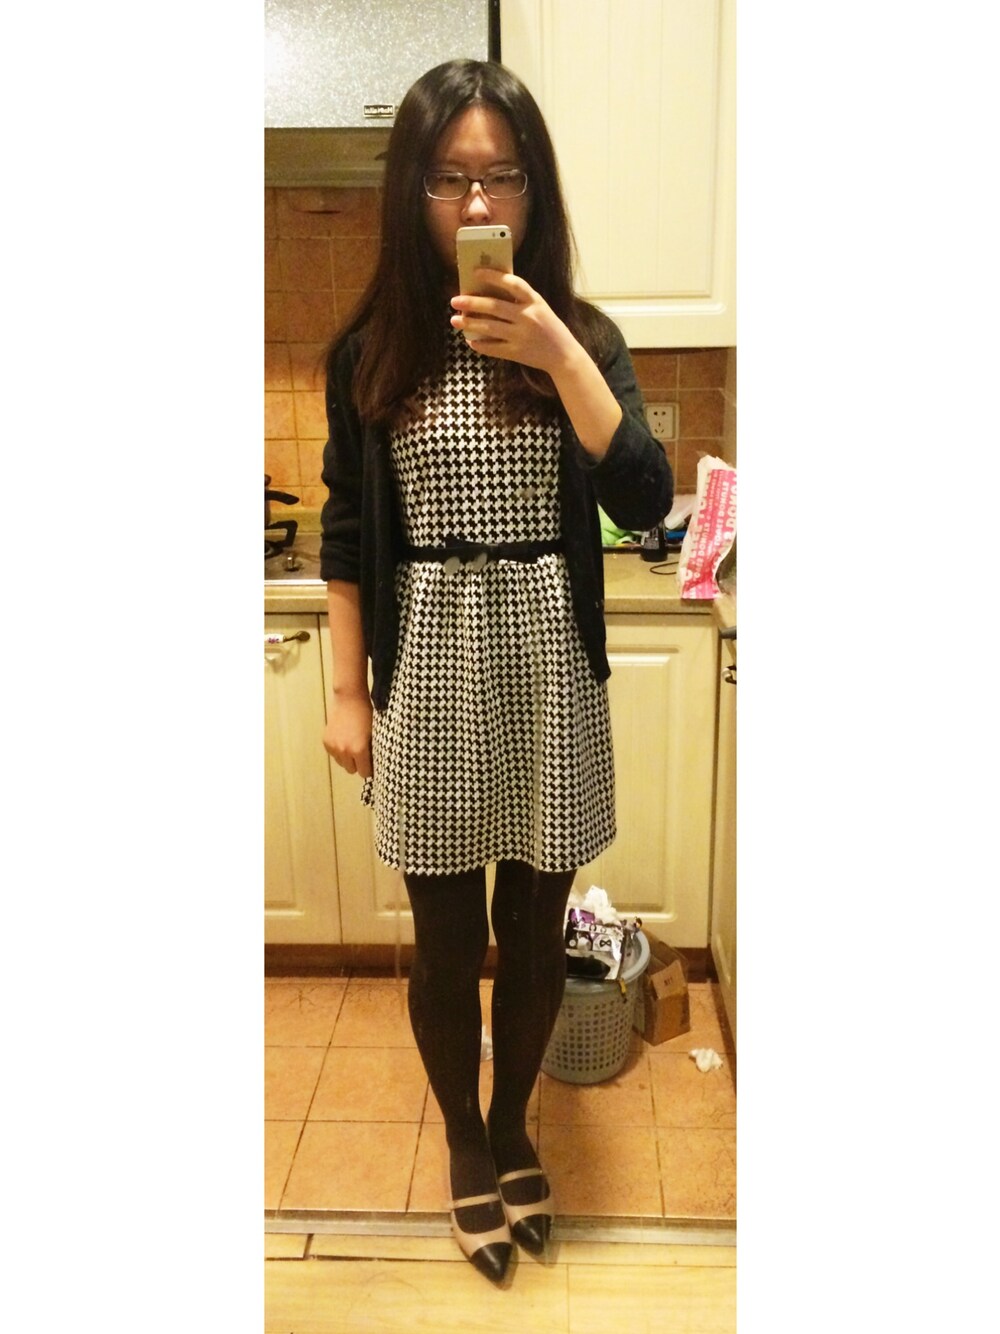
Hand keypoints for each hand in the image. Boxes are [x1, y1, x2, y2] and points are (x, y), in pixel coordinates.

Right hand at [323, 691, 372, 777]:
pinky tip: (343, 738)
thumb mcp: (374, 734)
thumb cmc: (367, 714)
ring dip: (346, 758)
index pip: (364, 772)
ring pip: (341, 763)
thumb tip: (373, 765)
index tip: (370, 762)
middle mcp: (344, 751)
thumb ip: (372, 752)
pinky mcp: (326, 741)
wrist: (350, 698)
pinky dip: (338, 750)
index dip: (369, 768)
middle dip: (357, 764)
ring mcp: (333, 746)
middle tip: (361, 752)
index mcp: (358, 750)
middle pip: (351, 770)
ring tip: (351, 743)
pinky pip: (333, 754)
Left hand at [450, 273, 580, 376]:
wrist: (564, 356)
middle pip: (494, 306)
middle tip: (455, 301)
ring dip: (469, 324)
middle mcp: (528, 317)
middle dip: (472, 303)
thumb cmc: (548, 328)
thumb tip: (488, 293)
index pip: (512, 283)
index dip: (493, 276)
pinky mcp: (517, 353)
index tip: (475, 272)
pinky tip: (470, 340)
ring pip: (489, 327)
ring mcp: (522, 336)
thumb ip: (520, 301)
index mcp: (534, 301)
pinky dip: (480, 344)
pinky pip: (493, 348)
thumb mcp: (540, 308)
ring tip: (454, 320)